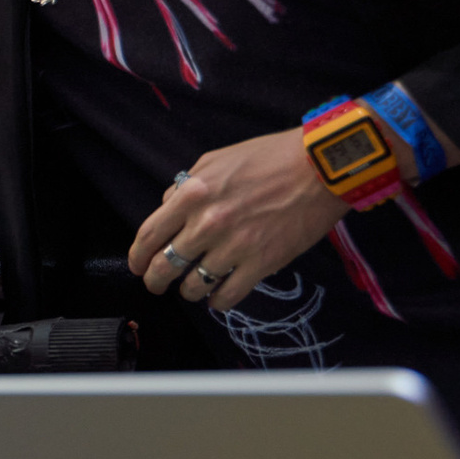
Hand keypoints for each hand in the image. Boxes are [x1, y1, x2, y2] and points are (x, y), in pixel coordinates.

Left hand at [129, 128, 349, 313]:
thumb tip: (166, 208)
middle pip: (166, 266)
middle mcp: (208, 223)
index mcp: (192, 195)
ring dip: (189, 291)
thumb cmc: (271, 157)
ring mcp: (235, 246)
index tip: (138, 266)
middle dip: (156, 281)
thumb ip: (185, 187)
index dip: (138, 256)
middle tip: (157, 285)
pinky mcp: (262, 264)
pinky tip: (218, 296)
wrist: (321, 167)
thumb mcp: (215, 161)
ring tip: (192, 288)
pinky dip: (217, 301)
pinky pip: (227, 296)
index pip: (149, 235)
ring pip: (194, 285)